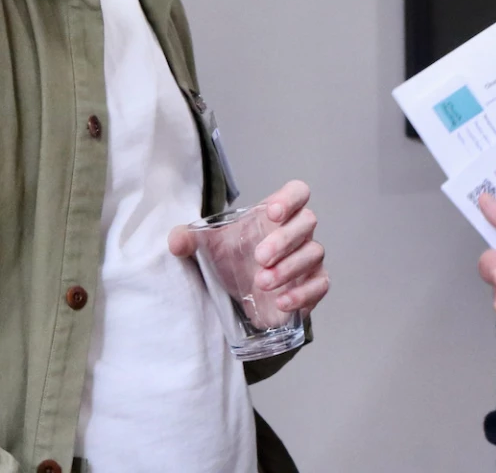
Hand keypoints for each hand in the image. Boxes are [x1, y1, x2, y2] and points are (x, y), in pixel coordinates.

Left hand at [169, 180, 329, 315]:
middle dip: (284, 240)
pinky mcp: (314, 285)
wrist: (242, 294)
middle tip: (259, 258)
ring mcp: (309, 258)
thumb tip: (175, 242)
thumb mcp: (208, 247)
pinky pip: (320, 285)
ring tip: (262, 283)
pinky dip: (303, 293)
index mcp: (277, 213)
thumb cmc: (233, 259)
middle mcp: (298, 232)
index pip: (297, 192)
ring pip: (313, 253)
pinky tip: (282, 302)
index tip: (272, 212)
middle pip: (306, 222)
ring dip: (289, 269)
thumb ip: (188, 239)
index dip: (290, 198)